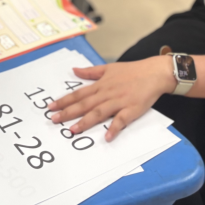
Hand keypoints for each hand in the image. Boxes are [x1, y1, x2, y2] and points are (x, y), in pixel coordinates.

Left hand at [49, 57, 175, 141]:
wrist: (153, 73)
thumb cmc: (131, 71)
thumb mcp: (108, 68)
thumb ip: (90, 72)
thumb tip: (74, 70)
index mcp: (100, 85)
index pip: (78, 94)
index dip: (64, 101)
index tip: (51, 107)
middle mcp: (106, 93)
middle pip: (85, 104)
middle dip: (68, 112)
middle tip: (54, 120)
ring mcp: (119, 102)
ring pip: (99, 113)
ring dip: (85, 122)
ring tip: (73, 130)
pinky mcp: (132, 109)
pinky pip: (121, 120)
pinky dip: (114, 128)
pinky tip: (106, 137)